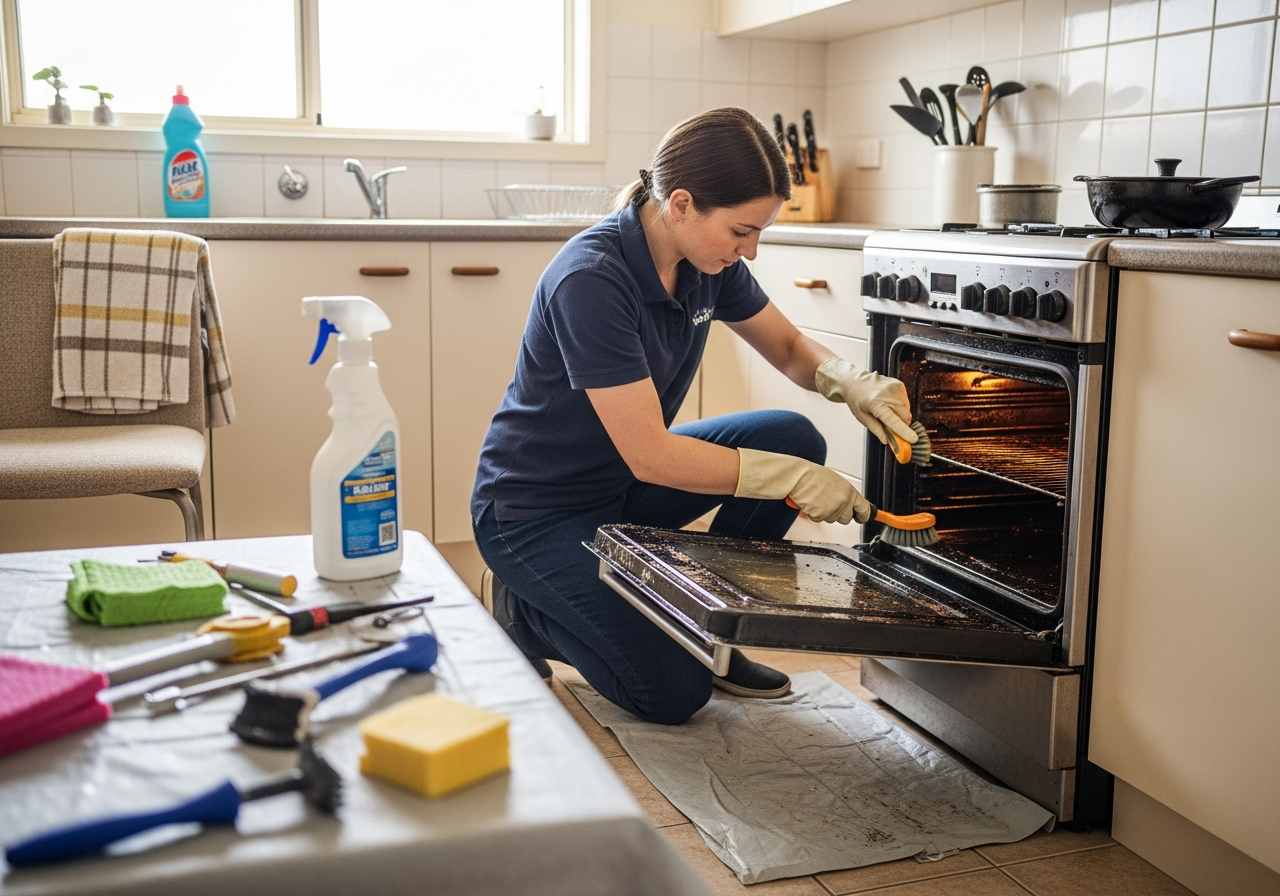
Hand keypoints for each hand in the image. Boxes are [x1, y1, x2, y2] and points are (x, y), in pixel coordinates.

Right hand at [734, 448, 871, 524]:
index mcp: (850, 492)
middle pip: (847, 518)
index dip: (864, 515)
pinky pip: (819, 519)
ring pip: (832, 519)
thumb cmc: (814, 476)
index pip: (864, 509)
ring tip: (818, 499)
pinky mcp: (820, 516)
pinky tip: (812, 503)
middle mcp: (843, 502)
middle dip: (840, 514)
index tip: (863, 517)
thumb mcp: (837, 481)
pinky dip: (815, 514)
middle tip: (830, 504)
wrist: (799, 477)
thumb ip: (845, 493)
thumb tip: (849, 502)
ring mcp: (832, 510)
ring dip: (826, 513)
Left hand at [815, 357, 915, 446]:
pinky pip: (906, 402)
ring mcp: (895, 388)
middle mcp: (888, 395)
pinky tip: (889, 403)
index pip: (894, 421)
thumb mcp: (862, 417)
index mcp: (877, 404)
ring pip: (907, 410)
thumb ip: (876, 429)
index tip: (914, 439)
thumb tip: (887, 441)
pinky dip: (900, 407)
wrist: (855, 381)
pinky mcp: (900, 385)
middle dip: (901, 425)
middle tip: (890, 426)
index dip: (904, 431)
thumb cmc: (857, 401)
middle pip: (904, 417)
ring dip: (901, 416)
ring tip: (886, 411)